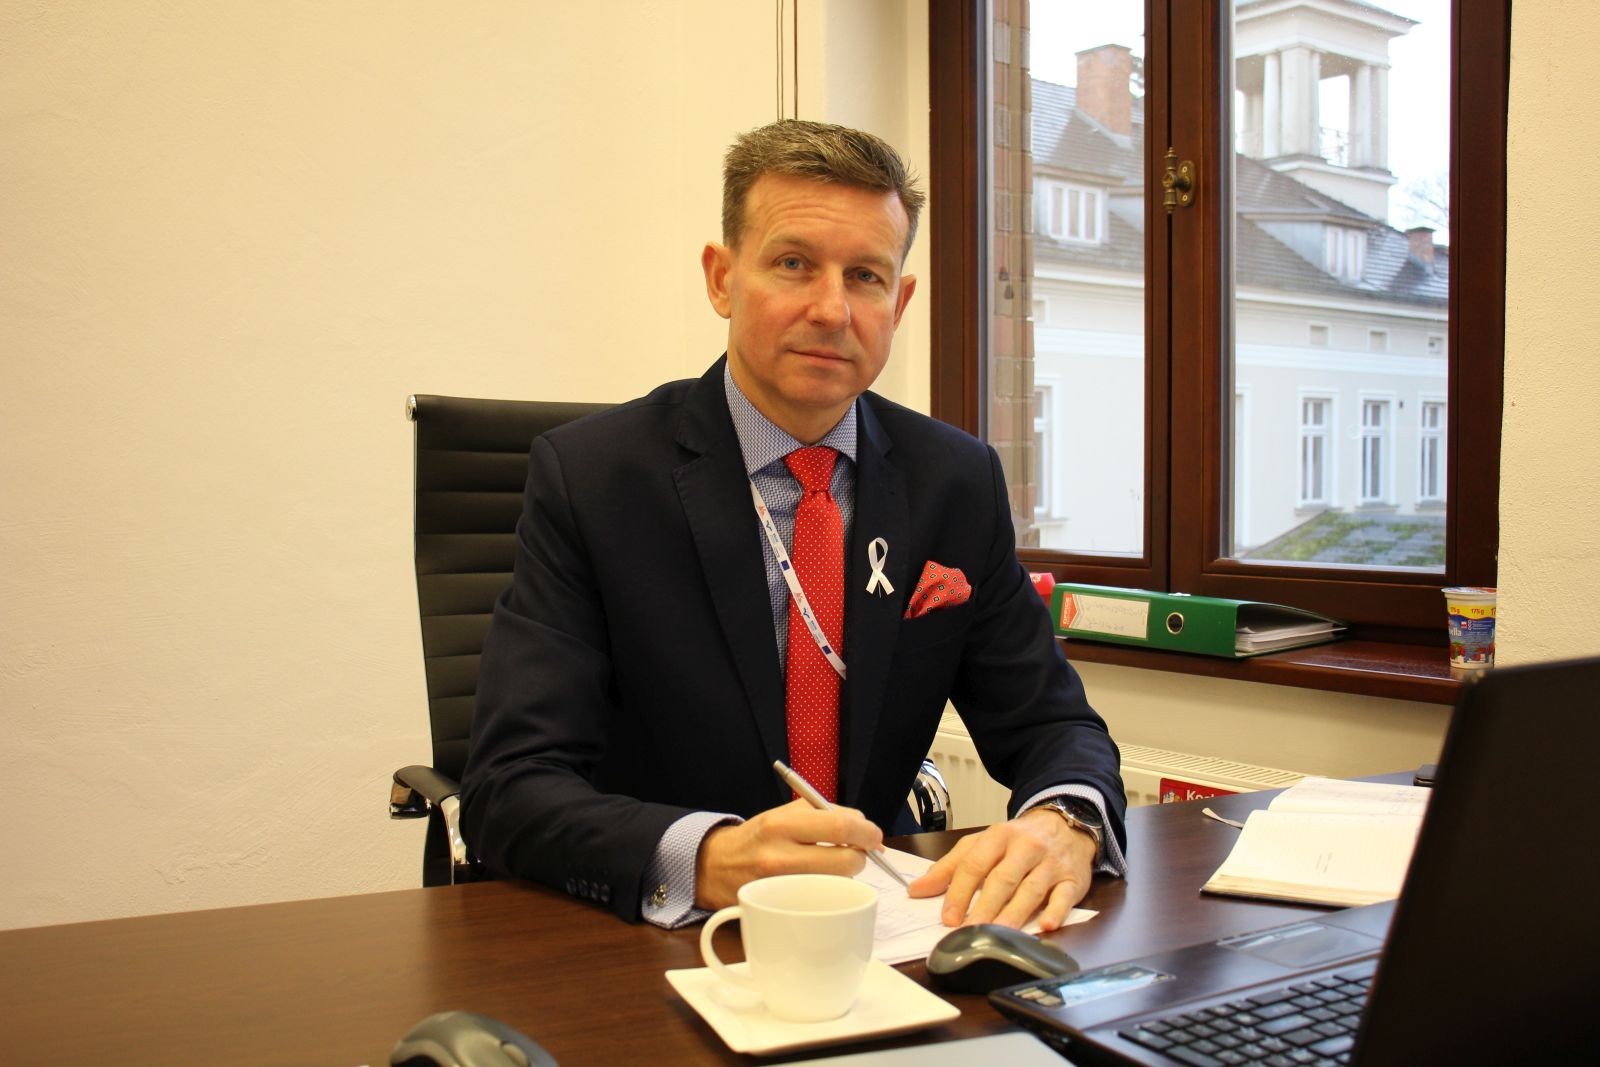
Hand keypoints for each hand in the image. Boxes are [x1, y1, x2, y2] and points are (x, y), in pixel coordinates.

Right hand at [694, 799, 884, 910]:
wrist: (717, 866)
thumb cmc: (760, 836)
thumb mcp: (786, 813)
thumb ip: (826, 815)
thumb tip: (865, 828)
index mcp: (782, 825)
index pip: (840, 826)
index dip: (866, 831)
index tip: (874, 835)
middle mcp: (781, 857)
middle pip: (847, 862)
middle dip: (861, 855)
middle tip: (856, 850)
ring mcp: (782, 887)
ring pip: (840, 883)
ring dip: (845, 873)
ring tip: (829, 864)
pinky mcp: (783, 909)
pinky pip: (824, 899)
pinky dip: (830, 889)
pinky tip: (818, 882)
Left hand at [907, 807, 1095, 929]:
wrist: (1066, 824)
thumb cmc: (1017, 840)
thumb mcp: (982, 844)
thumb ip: (949, 867)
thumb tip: (916, 890)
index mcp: (999, 836)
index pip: (975, 864)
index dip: (960, 891)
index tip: (948, 917)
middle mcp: (1026, 848)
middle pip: (1003, 878)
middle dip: (985, 906)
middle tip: (970, 930)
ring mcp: (1051, 864)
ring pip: (1031, 890)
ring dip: (1014, 913)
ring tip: (998, 934)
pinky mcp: (1072, 880)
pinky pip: (1065, 897)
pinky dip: (1056, 911)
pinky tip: (1046, 926)